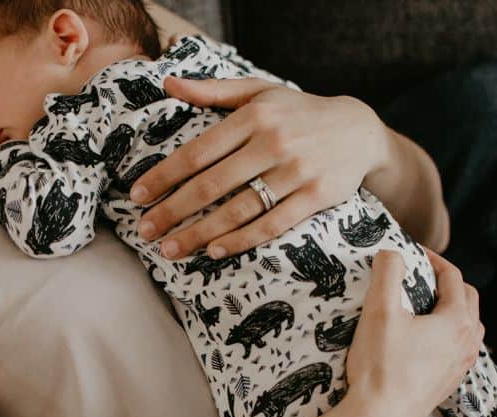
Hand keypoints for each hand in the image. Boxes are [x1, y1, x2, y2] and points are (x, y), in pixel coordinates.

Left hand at [132, 77, 390, 258]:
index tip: (137, 196)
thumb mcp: (257, 92)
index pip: (197, 152)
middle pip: (212, 185)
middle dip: (173, 211)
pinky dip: (241, 240)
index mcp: (253, 117)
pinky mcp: (316, 196)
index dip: (163, 177)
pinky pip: (272, 224)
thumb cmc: (296, 112)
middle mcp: (274, 143)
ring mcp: (296, 171)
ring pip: (238, 209)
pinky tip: (213, 251)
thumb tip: (166, 84)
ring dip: (199, 233)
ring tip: (170, 249)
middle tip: (145, 230)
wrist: (359, 130)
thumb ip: (212, 91)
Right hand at [340, 251, 481, 416]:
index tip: (413, 253)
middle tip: (421, 277)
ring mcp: (460, 364)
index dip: (433, 259)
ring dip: (452, 310)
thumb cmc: (380, 366)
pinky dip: (448, 334)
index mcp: (456, 321)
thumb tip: (392, 253)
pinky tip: (424, 340)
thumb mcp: (378, 313)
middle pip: (468, 300)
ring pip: (469, 326)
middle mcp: (467, 342)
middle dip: (447, 283)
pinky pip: (459, 349)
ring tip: (426, 307)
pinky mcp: (449, 382)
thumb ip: (387, 275)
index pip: (453, 277)